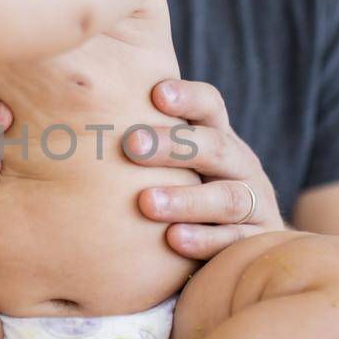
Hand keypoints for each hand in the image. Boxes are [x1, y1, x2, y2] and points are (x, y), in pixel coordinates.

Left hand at [123, 78, 282, 258]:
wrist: (246, 243)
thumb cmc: (191, 192)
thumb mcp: (181, 162)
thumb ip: (147, 140)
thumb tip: (83, 104)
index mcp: (220, 138)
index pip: (211, 107)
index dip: (188, 98)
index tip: (157, 94)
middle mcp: (241, 166)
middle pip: (216, 148)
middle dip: (174, 146)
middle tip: (132, 145)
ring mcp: (255, 205)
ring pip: (227, 198)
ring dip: (186, 199)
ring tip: (146, 202)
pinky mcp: (255, 241)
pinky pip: (233, 241)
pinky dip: (204, 240)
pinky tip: (173, 239)